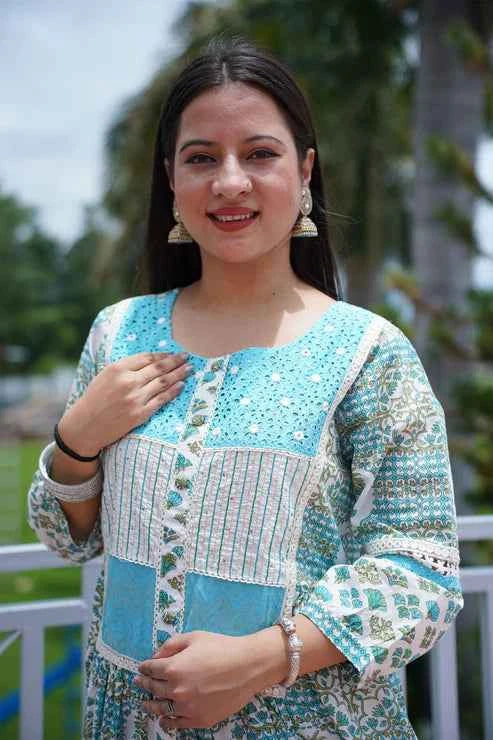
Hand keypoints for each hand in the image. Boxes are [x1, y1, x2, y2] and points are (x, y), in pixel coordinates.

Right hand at [59, 352, 191, 455]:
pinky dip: (173, 391)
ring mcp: (135, 398)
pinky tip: (181, 385)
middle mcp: (128, 382)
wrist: (86, 425)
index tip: (173, 353)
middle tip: (187, 357)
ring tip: (189, 369)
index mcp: (118, 368)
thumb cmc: (95, 398)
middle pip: (158, 368)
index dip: (163, 355)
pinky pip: (161, 400)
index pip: (147, 358)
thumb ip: (126, 368)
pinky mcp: (140, 413)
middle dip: (175, 362)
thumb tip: (151, 361)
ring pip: (163, 382)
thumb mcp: (105, 375)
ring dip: (179, 374)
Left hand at [135, 631, 258, 730]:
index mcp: (173, 668)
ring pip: (161, 709)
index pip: (151, 670)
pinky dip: (167, 722)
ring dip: (151, 705)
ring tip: (146, 703)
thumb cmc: (222, 647)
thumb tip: (156, 656)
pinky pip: (177, 724)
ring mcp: (187, 708)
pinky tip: (164, 719)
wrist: (248, 667)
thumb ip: (171, 645)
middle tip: (139, 683)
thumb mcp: (194, 637)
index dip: (145, 668)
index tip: (142, 668)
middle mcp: (176, 691)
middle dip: (145, 684)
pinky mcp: (199, 720)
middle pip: (154, 689)